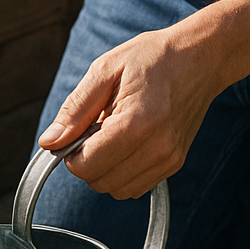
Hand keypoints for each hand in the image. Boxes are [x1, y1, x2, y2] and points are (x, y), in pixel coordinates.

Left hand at [38, 28, 218, 198]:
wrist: (200, 58)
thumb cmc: (152, 58)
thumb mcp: (104, 71)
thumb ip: (75, 111)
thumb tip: (49, 142)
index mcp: (136, 123)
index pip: (85, 166)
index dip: (70, 152)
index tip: (78, 130)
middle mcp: (157, 148)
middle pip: (99, 182)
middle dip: (87, 161)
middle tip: (97, 129)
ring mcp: (169, 159)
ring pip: (117, 190)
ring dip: (105, 169)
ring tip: (114, 134)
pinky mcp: (175, 164)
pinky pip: (135, 187)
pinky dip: (123, 172)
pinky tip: (128, 143)